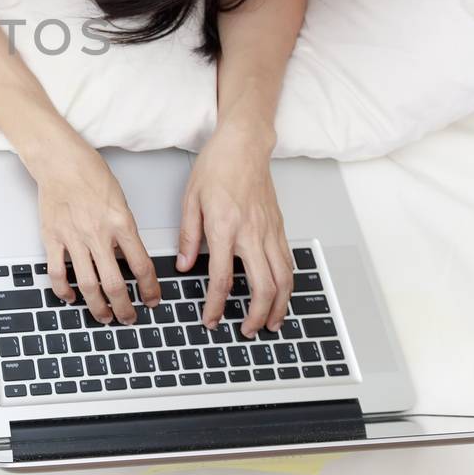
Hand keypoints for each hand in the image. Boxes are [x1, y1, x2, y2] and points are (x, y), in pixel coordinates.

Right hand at [29, 139, 160, 324]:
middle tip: (129, 318)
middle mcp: (98, 235)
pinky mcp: (52, 238)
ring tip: (105, 317)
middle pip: (115, 284)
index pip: (141, 266)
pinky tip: (72, 297)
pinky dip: (64, 291)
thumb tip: (128, 258)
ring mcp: (73, 238)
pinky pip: (57, 273)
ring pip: (88, 285)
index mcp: (121, 224)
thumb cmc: (90, 173)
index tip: (152, 300)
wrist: (60, 160)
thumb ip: (124, 231)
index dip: (150, 289)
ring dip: (98, 307)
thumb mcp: (120, 201)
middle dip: (125, 308)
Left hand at [180, 124, 293, 337]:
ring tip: (272, 323)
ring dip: (280, 306)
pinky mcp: (280, 227)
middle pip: (264, 286)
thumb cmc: (217, 166)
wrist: (245, 144)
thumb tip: (185, 265)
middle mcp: (252, 233)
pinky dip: (287, 284)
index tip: (211, 320)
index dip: (217, 305)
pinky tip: (281, 294)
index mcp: (225, 228)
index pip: (223, 278)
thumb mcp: (191, 199)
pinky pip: (288, 262)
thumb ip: (189, 235)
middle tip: (247, 330)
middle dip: (257, 315)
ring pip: (284, 278)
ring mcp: (270, 231)